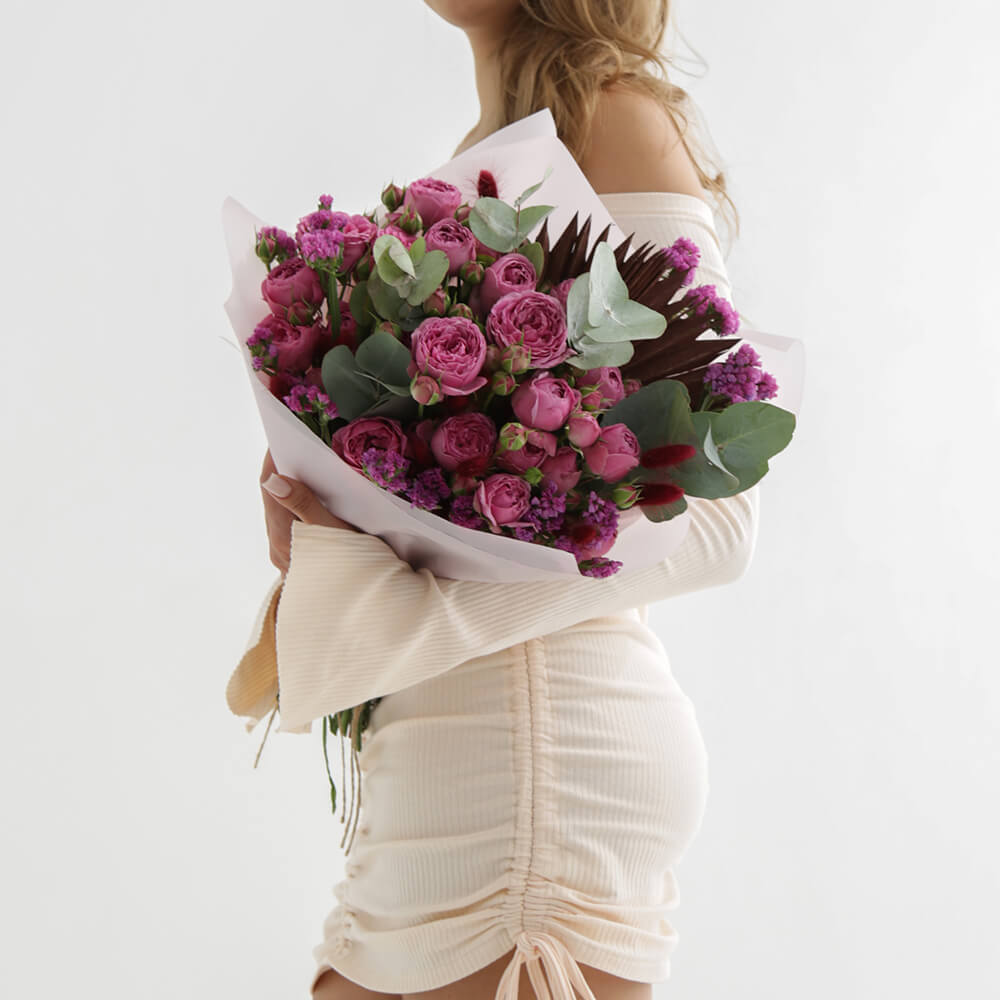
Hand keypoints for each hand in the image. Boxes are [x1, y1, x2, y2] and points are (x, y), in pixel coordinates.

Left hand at [259, 449, 358, 574]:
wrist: (367, 606)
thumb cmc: (355, 568)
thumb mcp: (334, 530)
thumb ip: (303, 504)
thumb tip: (272, 480)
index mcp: (282, 535)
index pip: (269, 486)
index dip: (274, 459)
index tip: (284, 437)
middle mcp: (278, 548)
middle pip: (273, 500)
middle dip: (283, 473)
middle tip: (300, 449)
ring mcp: (287, 560)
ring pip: (282, 516)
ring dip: (292, 493)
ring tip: (309, 473)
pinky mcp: (299, 567)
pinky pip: (291, 530)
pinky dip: (299, 512)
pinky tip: (315, 507)